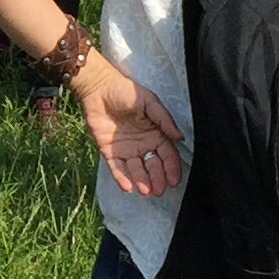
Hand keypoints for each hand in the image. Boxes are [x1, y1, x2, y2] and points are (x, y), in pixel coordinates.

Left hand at [75, 55, 185, 198]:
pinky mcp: (109, 152)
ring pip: (136, 170)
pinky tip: (127, 187)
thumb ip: (164, 119)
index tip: (174, 181)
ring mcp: (126, 150)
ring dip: (141, 181)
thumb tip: (179, 137)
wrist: (98, 88)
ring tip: (145, 191)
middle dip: (157, 179)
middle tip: (159, 190)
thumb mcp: (149, 102)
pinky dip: (121, 178)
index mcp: (155, 134)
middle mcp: (143, 145)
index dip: (171, 168)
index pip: (167, 155)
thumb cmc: (126, 92)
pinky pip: (117, 168)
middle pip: (153, 166)